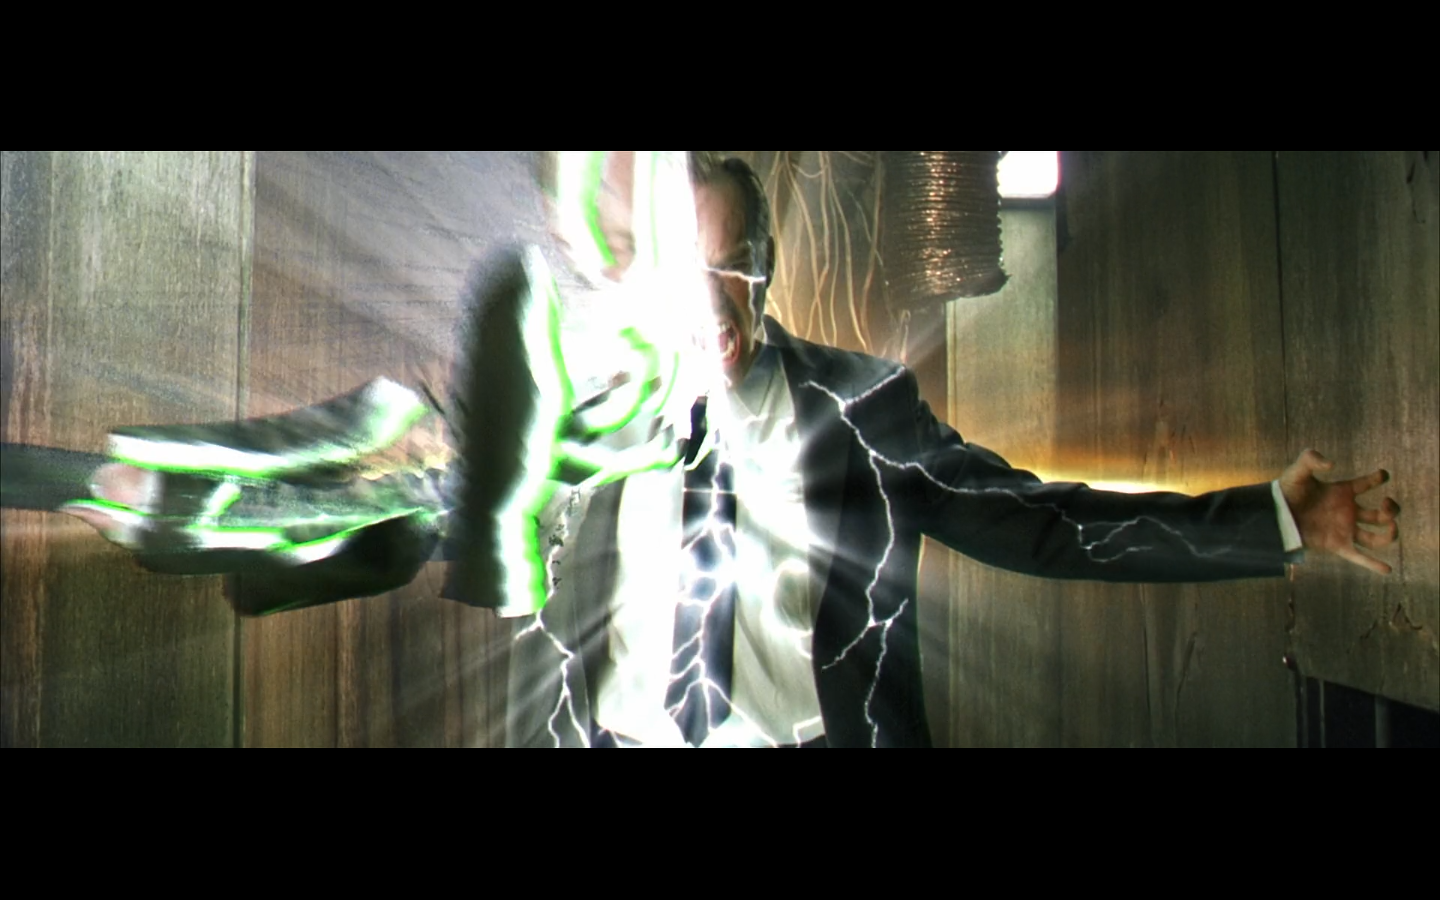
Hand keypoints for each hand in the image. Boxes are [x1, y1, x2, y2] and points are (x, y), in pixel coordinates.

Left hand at [1279, 449, 1399, 574]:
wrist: (1274, 515)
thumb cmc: (1285, 492)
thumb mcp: (1298, 471)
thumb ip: (1311, 458)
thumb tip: (1331, 465)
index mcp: (1342, 492)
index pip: (1366, 484)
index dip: (1377, 478)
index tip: (1382, 475)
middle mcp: (1347, 512)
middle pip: (1380, 515)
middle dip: (1391, 510)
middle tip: (1386, 504)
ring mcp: (1344, 530)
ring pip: (1376, 537)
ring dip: (1389, 534)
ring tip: (1392, 527)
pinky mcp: (1337, 545)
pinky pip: (1358, 557)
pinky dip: (1372, 564)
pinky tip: (1387, 570)